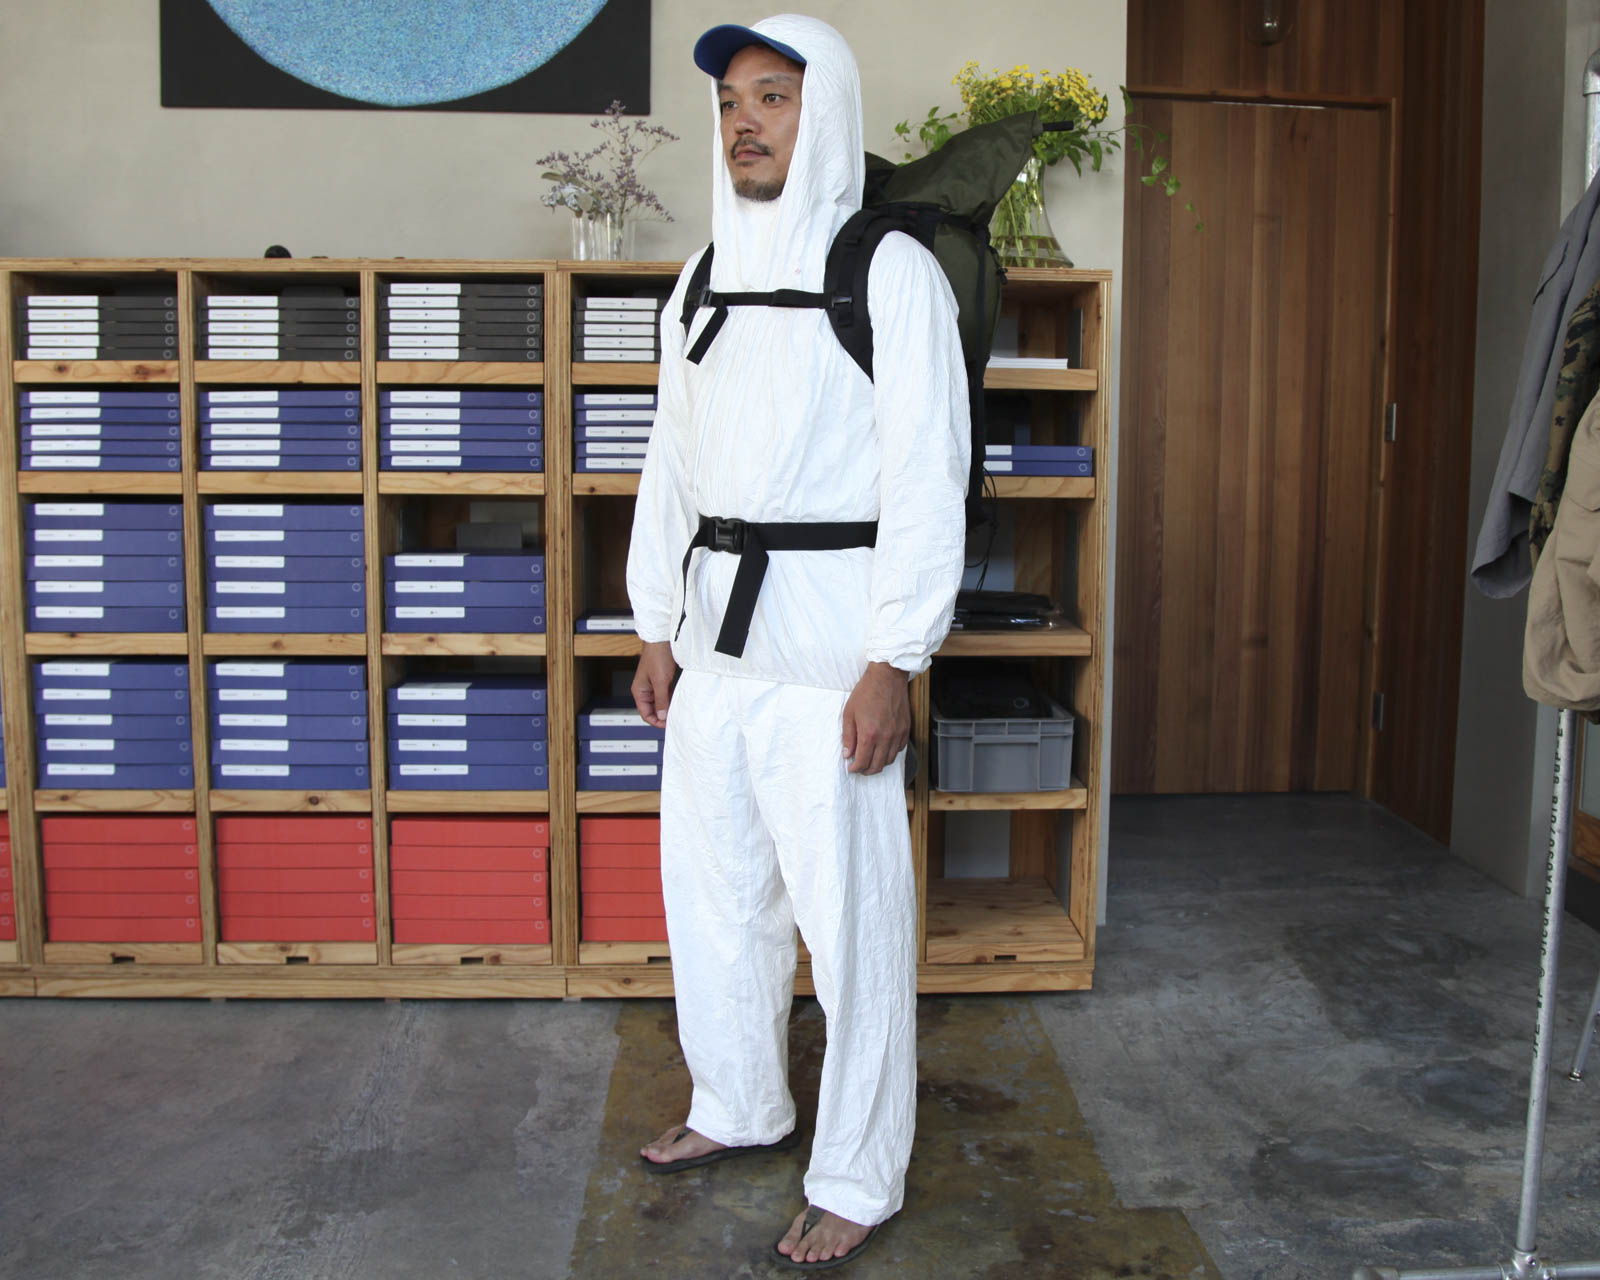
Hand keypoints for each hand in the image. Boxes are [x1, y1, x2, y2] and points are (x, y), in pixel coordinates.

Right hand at [631, 641, 677, 728]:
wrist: (662, 640)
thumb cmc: (657, 656)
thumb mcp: (660, 681)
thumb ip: (661, 699)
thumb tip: (662, 715)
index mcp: (639, 691)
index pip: (645, 714)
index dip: (656, 721)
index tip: (667, 725)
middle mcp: (645, 690)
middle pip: (653, 710)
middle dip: (662, 716)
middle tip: (674, 719)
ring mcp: (654, 685)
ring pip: (660, 703)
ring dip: (668, 708)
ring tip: (677, 712)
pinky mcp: (662, 681)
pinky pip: (666, 695)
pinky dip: (671, 700)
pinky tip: (678, 702)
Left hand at [841, 661, 909, 775]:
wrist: (887, 677)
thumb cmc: (866, 692)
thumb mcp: (849, 713)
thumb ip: (848, 736)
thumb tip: (847, 753)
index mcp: (869, 734)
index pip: (862, 762)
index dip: (855, 768)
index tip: (851, 768)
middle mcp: (885, 737)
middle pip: (877, 766)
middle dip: (867, 770)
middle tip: (860, 768)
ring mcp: (897, 734)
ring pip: (889, 760)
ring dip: (879, 764)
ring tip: (871, 760)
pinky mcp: (906, 729)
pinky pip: (899, 749)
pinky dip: (890, 753)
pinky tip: (883, 749)